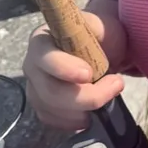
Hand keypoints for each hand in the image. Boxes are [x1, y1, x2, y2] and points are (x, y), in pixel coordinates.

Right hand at [23, 6, 126, 130]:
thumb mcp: (102, 25)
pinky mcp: (42, 108)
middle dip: (86, 95)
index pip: (45, 58)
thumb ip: (96, 28)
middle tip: (116, 85)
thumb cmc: (99, 36)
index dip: (64, 68)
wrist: (101, 51)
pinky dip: (77, 120)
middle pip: (50, 91)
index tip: (89, 74)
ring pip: (53, 110)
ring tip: (109, 95)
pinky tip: (93, 110)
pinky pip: (55, 122)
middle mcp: (31, 66)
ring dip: (85, 109)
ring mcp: (34, 89)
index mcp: (41, 40)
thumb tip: (90, 40)